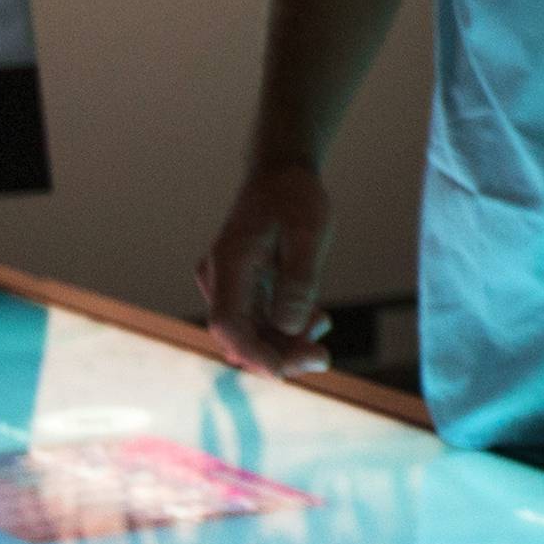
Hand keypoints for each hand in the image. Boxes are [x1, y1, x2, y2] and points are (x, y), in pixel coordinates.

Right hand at [194, 161, 335, 374]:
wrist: (282, 171)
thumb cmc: (294, 197)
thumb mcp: (308, 232)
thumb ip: (299, 280)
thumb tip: (289, 326)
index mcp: (228, 262)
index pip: (228, 323)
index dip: (254, 353)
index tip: (283, 372)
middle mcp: (219, 278)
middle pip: (240, 335)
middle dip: (280, 354)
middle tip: (322, 359)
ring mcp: (228, 285)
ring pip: (252, 332)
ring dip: (287, 343)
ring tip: (324, 331)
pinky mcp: (243, 289)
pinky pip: (260, 320)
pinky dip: (286, 328)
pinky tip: (317, 321)